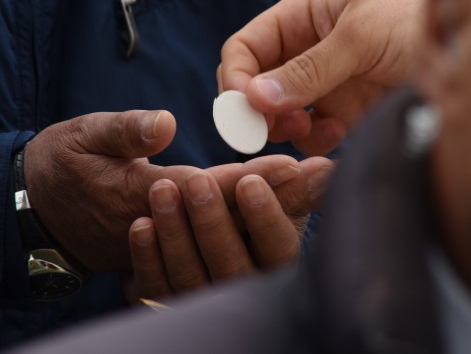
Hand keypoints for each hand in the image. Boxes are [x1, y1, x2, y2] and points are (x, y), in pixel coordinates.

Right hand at [22, 110, 318, 271]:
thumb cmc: (61, 167)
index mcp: (146, 196)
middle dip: (282, 196)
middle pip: (235, 214)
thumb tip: (166, 123)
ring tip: (318, 185)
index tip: (296, 162)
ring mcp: (172, 239)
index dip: (254, 177)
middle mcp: (169, 225)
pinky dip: (257, 219)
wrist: (38, 210)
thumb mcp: (83, 138)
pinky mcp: (174, 243)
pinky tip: (288, 206)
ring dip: (277, 209)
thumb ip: (124, 131)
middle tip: (328, 175)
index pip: (211, 188)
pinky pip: (222, 237)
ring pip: (234, 229)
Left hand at [124, 156, 332, 300]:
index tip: (249, 181)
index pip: (278, 250)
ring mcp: (203, 301)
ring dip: (176, 233)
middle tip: (197, 181)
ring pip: (191, 277)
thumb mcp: (268, 196)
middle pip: (232, 268)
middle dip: (213, 222)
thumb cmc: (238, 209)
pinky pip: (156, 288)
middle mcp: (243, 288)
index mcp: (276, 261)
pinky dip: (148, 257)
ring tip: (162, 191)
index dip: (266, 218)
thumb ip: (292, 187)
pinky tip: (142, 225)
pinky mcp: (166, 303)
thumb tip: (328, 168)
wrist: (179, 230)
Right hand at [218, 0, 428, 154]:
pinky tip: (342, 132)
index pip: (246, 48)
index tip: (241, 107)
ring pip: (278, 116)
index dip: (235, 77)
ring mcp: (323, 85)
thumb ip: (309, 68)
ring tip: (312, 127)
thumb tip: (255, 97)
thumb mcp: (361, 35)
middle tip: (273, 127)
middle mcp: (305, 51)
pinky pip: (310, 136)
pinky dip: (316, 141)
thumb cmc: (418, 20)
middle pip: (254, 86)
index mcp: (301, 17)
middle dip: (257, 109)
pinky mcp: (343, 114)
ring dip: (286, 128)